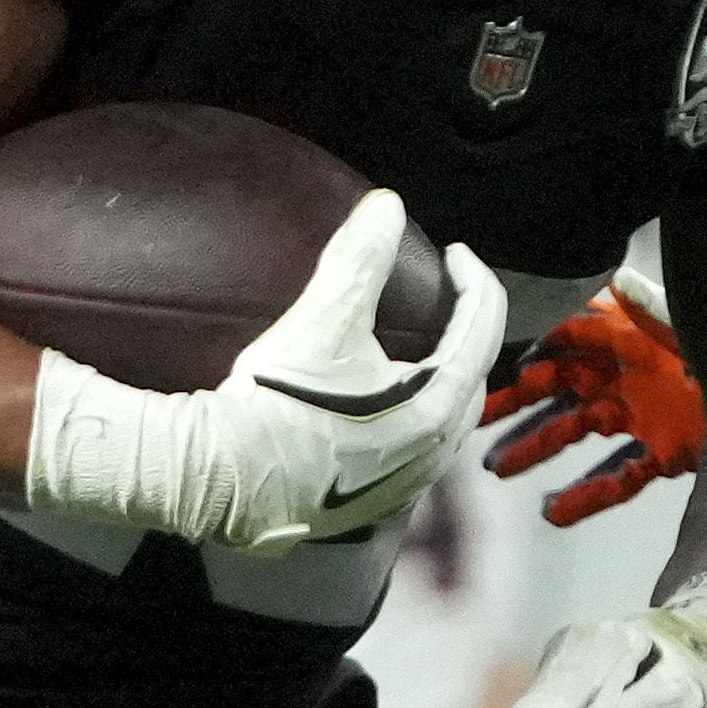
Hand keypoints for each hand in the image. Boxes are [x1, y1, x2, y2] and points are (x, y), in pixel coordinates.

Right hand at [17, 191, 506, 553]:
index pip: (482, 328)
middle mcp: (434, 453)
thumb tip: (387, 205)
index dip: (474, 278)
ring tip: (415, 345)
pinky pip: (417, 449)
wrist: (224, 481)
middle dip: (466, 331)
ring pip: (448, 419)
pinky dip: (415, 414)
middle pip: (473, 377)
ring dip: (442, 376)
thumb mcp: (322, 320)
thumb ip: (360, 257)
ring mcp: (407, 484)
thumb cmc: (278, 403)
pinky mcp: (376, 502)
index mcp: (436, 407)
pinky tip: (381, 402)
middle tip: (442, 297)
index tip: (452, 252)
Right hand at [481, 276, 705, 529]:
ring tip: (497, 468)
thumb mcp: (695, 328)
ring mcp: (643, 419)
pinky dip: (585, 494)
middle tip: (474, 424)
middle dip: (517, 407)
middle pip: (560, 392)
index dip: (536, 356)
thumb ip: (656, 308)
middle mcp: (629, 379)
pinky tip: (551, 513)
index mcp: (632, 343)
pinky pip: (617, 478)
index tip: (503, 371)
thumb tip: (617, 280)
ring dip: (536, 449)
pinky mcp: (663, 455)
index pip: (570, 345)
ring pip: (576, 435)